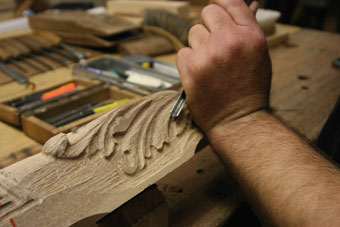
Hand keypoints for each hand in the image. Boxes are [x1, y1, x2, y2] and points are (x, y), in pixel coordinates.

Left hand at [176, 0, 271, 132]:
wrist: (238, 121)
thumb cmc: (249, 91)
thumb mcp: (258, 56)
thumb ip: (245, 31)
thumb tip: (235, 8)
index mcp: (250, 36)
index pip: (230, 2)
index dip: (220, 2)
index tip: (215, 4)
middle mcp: (229, 41)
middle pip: (207, 13)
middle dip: (209, 25)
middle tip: (213, 43)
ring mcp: (208, 54)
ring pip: (193, 33)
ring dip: (199, 45)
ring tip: (209, 64)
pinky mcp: (190, 69)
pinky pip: (182, 52)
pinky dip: (188, 61)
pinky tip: (199, 73)